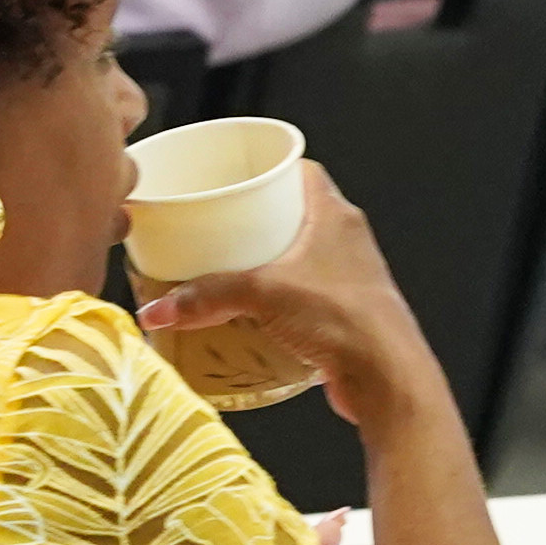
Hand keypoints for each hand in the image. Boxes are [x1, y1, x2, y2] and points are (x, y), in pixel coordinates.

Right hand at [137, 167, 454, 426]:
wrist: (387, 377)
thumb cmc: (345, 320)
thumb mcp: (263, 295)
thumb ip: (206, 297)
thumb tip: (158, 309)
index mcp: (335, 215)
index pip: (301, 170)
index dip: (267, 167)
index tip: (231, 173)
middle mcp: (347, 239)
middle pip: (295, 211)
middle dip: (255, 216)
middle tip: (215, 222)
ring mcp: (350, 275)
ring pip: (299, 252)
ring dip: (266, 257)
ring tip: (224, 266)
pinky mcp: (345, 310)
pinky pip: (303, 289)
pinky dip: (276, 293)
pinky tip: (249, 308)